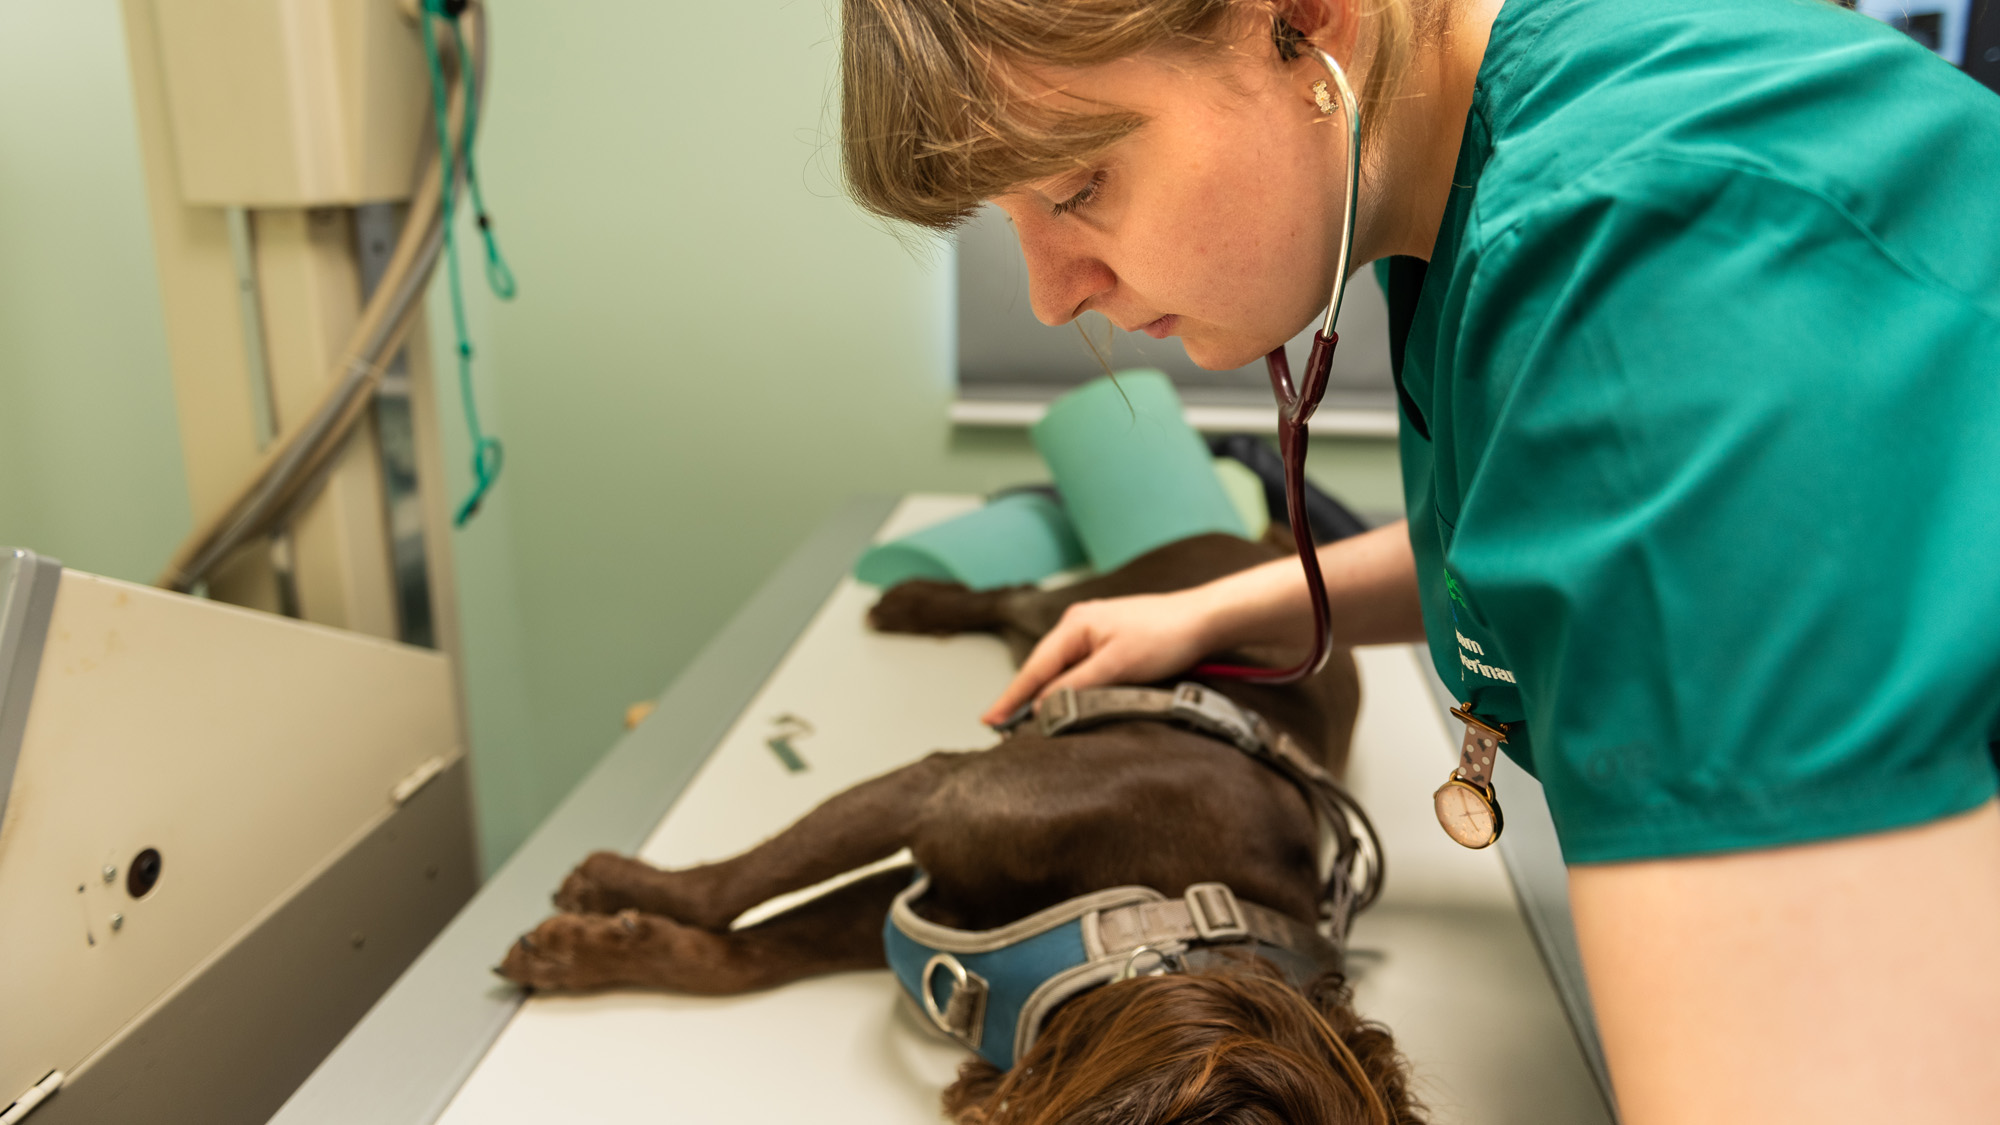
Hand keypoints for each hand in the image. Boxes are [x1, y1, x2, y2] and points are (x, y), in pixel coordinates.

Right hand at [980, 589, 1218, 726]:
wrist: (1203, 620)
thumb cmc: (1165, 636)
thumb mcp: (1117, 666)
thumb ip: (1076, 686)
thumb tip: (1043, 706)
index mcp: (1074, 625)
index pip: (1034, 669)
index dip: (1011, 698)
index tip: (990, 720)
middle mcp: (1077, 625)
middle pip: (1041, 668)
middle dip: (1022, 697)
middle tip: (1000, 727)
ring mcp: (1093, 632)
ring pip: (1059, 669)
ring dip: (1044, 693)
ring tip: (1022, 720)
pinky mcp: (1108, 642)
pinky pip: (1076, 668)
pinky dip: (1064, 686)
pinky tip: (1060, 700)